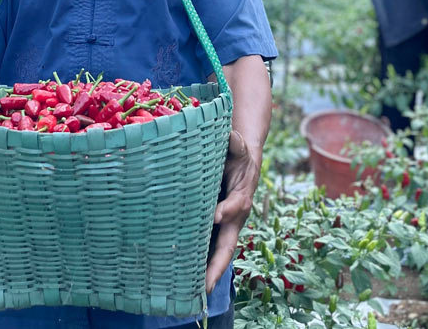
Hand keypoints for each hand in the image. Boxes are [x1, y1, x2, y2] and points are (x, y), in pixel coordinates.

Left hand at [206, 130, 258, 292]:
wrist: (241, 162)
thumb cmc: (237, 154)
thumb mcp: (237, 146)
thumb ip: (234, 142)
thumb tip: (231, 135)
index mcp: (242, 196)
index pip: (236, 205)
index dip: (228, 210)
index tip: (216, 215)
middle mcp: (235, 217)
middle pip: (228, 245)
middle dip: (217, 266)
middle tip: (204, 285)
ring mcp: (226, 226)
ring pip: (218, 253)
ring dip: (208, 272)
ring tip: (193, 292)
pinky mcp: (215, 228)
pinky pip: (209, 247)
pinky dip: (200, 263)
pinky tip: (184, 278)